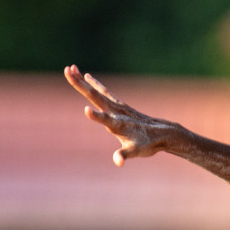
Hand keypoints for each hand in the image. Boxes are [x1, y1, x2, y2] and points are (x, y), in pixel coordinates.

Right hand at [64, 65, 178, 166]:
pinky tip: (87, 76)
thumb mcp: (136, 152)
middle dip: (81, 85)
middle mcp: (117, 112)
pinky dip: (95, 84)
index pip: (106, 120)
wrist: (163, 133)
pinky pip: (104, 92)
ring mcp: (118, 107)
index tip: (86, 110)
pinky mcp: (120, 105)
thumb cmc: (148, 144)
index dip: (97, 117)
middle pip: (96, 97)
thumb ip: (124, 155)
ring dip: (83, 80)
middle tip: (66, 71)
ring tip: (70, 67)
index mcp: (119, 125)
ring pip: (98, 91)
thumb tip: (118, 162)